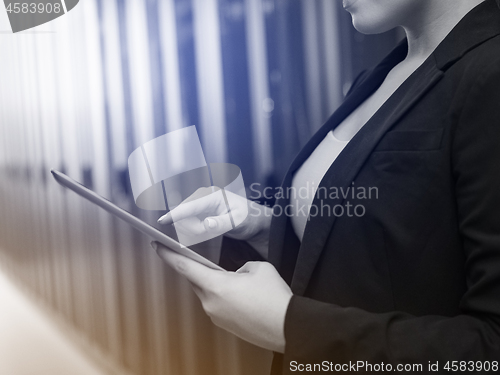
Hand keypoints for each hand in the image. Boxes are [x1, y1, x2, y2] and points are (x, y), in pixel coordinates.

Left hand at [153, 241, 292, 352]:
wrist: (287, 327)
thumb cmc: (274, 298)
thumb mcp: (259, 268)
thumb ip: (242, 267)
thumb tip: (238, 275)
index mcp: (216, 286)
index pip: (185, 267)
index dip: (168, 255)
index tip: (157, 246)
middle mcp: (210, 303)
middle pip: (196, 281)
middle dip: (199, 270)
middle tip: (203, 259)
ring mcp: (216, 317)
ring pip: (207, 294)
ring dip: (215, 284)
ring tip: (235, 280)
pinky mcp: (225, 325)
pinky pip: (217, 305)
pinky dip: (223, 297)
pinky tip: (240, 295)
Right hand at [158, 187, 271, 258]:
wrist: (255, 221)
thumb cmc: (249, 218)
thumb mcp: (237, 221)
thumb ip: (221, 223)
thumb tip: (207, 224)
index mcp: (212, 196)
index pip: (189, 206)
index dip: (175, 214)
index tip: (163, 221)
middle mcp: (203, 198)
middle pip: (184, 215)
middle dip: (192, 228)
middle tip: (207, 233)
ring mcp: (200, 205)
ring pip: (185, 221)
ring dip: (193, 230)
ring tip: (211, 231)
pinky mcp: (200, 213)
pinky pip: (189, 223)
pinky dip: (194, 231)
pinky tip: (206, 232)